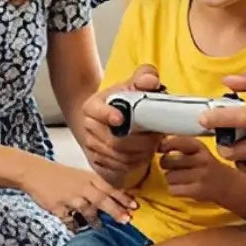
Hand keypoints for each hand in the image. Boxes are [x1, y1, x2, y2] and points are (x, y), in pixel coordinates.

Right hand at [19, 157, 136, 229]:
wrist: (36, 172)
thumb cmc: (59, 174)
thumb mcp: (80, 176)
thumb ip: (94, 186)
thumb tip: (112, 198)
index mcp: (89, 177)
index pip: (110, 187)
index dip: (123, 196)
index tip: (135, 206)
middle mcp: (82, 186)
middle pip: (102, 198)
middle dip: (116, 210)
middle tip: (127, 220)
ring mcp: (70, 197)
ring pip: (87, 210)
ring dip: (97, 220)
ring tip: (103, 228)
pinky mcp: (58, 207)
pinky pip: (69, 220)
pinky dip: (75, 226)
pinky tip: (78, 230)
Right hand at [80, 64, 163, 184]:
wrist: (110, 117)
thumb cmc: (125, 100)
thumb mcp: (135, 84)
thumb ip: (145, 77)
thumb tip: (151, 81)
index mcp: (93, 106)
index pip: (96, 111)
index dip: (108, 115)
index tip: (121, 118)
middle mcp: (88, 127)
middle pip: (114, 140)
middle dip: (141, 139)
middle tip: (157, 133)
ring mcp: (93, 147)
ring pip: (120, 156)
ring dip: (142, 152)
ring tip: (153, 141)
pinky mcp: (101, 163)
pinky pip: (122, 167)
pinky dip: (137, 161)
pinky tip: (145, 151)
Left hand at [157, 136, 231, 202]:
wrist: (228, 185)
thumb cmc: (208, 166)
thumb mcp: (200, 151)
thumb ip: (182, 145)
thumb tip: (160, 142)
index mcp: (200, 147)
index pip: (178, 142)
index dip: (166, 145)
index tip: (161, 148)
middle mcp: (201, 160)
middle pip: (169, 161)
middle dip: (165, 164)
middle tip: (170, 166)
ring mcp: (199, 176)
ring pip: (169, 176)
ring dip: (170, 178)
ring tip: (179, 178)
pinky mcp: (197, 191)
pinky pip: (173, 189)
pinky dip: (174, 189)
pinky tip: (181, 187)